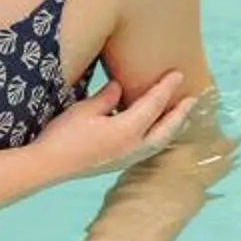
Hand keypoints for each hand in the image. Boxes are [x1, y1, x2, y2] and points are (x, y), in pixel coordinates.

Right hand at [31, 73, 195, 183]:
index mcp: (127, 130)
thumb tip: (120, 87)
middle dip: (179, 114)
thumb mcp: (85, 110)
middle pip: (165, 129)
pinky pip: (147, 148)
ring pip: (158, 141)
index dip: (166, 88)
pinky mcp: (117, 162)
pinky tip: (152, 131)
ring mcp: (126, 158)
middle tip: (192, 100)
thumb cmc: (64, 135)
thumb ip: (107, 98)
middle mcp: (133, 146)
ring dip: (170, 127)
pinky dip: (157, 136)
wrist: (47, 165)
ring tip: (177, 116)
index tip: (178, 74)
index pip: (153, 104)